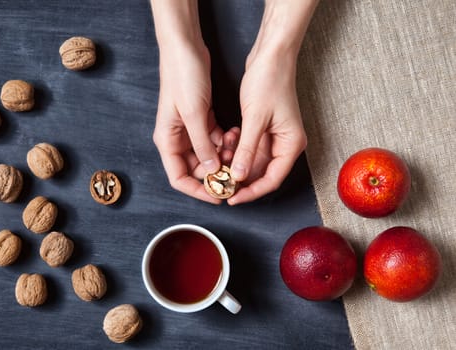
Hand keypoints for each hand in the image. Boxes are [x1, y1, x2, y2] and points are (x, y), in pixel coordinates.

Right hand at [153, 43, 222, 203]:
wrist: (185, 48)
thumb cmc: (182, 78)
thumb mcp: (194, 114)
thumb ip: (202, 144)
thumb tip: (211, 170)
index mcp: (167, 140)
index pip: (179, 178)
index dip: (198, 190)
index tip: (218, 195)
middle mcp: (177, 138)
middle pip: (195, 169)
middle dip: (215, 172)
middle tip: (234, 172)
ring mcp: (189, 129)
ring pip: (207, 155)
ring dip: (223, 155)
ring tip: (237, 146)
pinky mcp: (200, 119)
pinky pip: (214, 140)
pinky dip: (225, 141)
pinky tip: (235, 134)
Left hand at [228, 49, 306, 204]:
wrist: (271, 55)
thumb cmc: (269, 81)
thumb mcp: (255, 119)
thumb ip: (247, 150)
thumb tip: (238, 176)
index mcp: (291, 144)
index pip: (272, 179)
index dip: (251, 192)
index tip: (231, 198)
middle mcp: (286, 143)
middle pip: (263, 173)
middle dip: (240, 178)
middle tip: (219, 182)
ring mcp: (276, 136)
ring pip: (253, 161)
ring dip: (236, 162)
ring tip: (219, 159)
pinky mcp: (265, 128)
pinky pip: (250, 147)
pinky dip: (236, 148)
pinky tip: (225, 141)